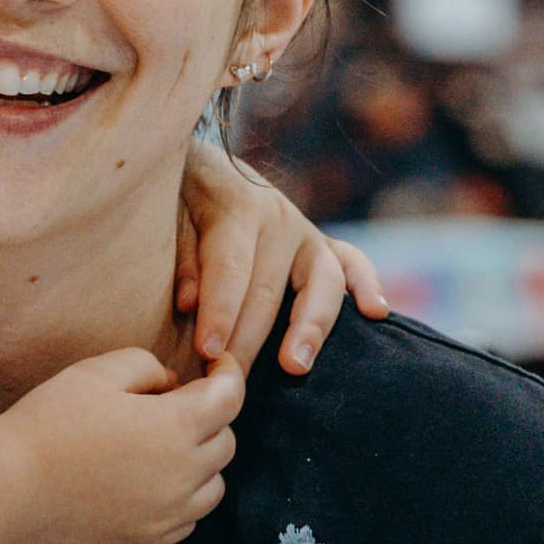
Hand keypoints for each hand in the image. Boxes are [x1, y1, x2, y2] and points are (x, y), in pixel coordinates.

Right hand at [0, 348, 241, 543]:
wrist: (10, 486)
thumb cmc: (50, 421)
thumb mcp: (97, 372)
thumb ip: (147, 367)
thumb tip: (170, 385)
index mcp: (177, 426)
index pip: (230, 398)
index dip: (230, 375)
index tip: (220, 367)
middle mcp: (184, 474)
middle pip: (226, 442)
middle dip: (211, 419)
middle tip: (177, 406)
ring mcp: (168, 514)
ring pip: (213, 487)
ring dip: (202, 464)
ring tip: (167, 450)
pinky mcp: (147, 541)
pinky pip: (187, 521)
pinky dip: (182, 501)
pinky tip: (152, 485)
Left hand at [176, 142, 388, 374]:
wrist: (206, 162)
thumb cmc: (179, 198)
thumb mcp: (167, 214)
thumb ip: (180, 257)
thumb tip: (189, 303)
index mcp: (237, 205)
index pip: (230, 268)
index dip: (220, 313)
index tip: (208, 353)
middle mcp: (279, 217)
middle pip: (269, 290)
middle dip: (248, 341)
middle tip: (229, 382)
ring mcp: (307, 232)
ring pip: (318, 284)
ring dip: (308, 328)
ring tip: (295, 367)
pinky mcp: (323, 244)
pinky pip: (353, 264)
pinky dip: (368, 286)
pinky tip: (376, 312)